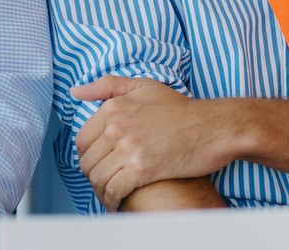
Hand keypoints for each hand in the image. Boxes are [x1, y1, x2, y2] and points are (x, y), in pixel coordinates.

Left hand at [72, 77, 234, 210]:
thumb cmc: (181, 109)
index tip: (99, 162)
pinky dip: (112, 200)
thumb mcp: (145, 87)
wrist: (212, 127)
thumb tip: (76, 92)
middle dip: (94, 174)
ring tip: (111, 193)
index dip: (88, 155)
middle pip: (88, 161)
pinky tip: (118, 202)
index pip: (82, 140)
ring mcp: (129, 148)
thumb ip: (109, 86)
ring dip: (101, 190)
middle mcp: (117, 126)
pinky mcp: (142, 168)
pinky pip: (113, 190)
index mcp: (114, 107)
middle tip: (106, 180)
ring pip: (98, 178)